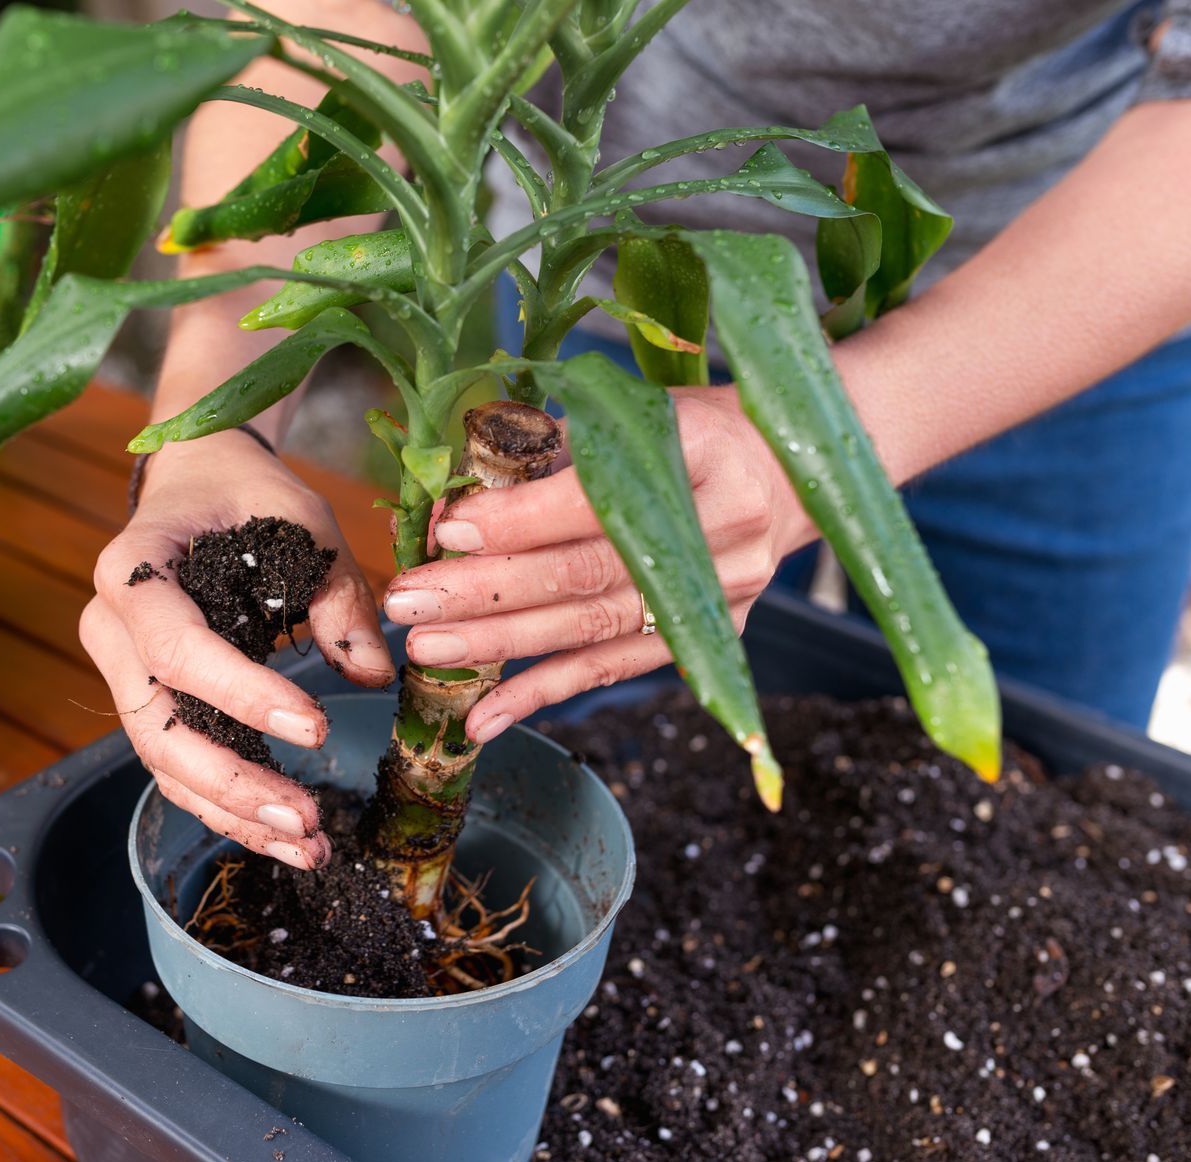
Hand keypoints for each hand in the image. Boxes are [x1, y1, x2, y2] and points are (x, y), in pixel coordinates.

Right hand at [81, 430, 394, 868]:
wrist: (197, 486)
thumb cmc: (246, 495)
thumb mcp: (302, 521)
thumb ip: (337, 595)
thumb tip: (373, 674)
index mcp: (132, 569)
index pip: (177, 648)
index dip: (242, 695)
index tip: (316, 727)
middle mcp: (110, 629)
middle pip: (159, 726)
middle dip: (234, 782)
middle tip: (308, 818)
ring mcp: (120, 674)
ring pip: (163, 763)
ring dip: (234, 813)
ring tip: (308, 845)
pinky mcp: (148, 704)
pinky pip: (177, 769)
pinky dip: (228, 808)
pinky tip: (283, 836)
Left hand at [382, 386, 809, 741]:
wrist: (781, 472)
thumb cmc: (681, 435)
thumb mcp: (627, 415)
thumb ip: (545, 452)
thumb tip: (449, 509)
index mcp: (701, 451)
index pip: (599, 496)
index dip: (523, 519)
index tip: (450, 533)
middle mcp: (724, 529)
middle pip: (590, 571)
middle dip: (489, 592)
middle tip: (409, 603)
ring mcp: (720, 593)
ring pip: (593, 629)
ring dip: (501, 645)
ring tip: (427, 650)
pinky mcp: (703, 641)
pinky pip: (610, 671)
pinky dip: (542, 693)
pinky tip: (484, 717)